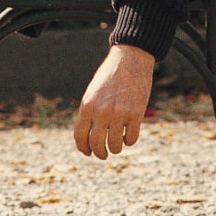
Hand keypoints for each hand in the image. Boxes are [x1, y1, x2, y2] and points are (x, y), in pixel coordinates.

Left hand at [73, 44, 154, 159]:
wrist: (130, 60)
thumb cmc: (110, 76)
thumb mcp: (93, 93)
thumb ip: (90, 113)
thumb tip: (88, 137)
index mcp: (87, 106)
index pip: (80, 136)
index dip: (83, 148)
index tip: (88, 153)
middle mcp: (101, 112)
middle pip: (96, 144)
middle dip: (99, 153)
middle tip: (103, 155)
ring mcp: (119, 114)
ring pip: (114, 145)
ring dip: (115, 149)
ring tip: (117, 146)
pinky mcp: (136, 114)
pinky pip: (131, 138)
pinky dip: (129, 141)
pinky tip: (128, 136)